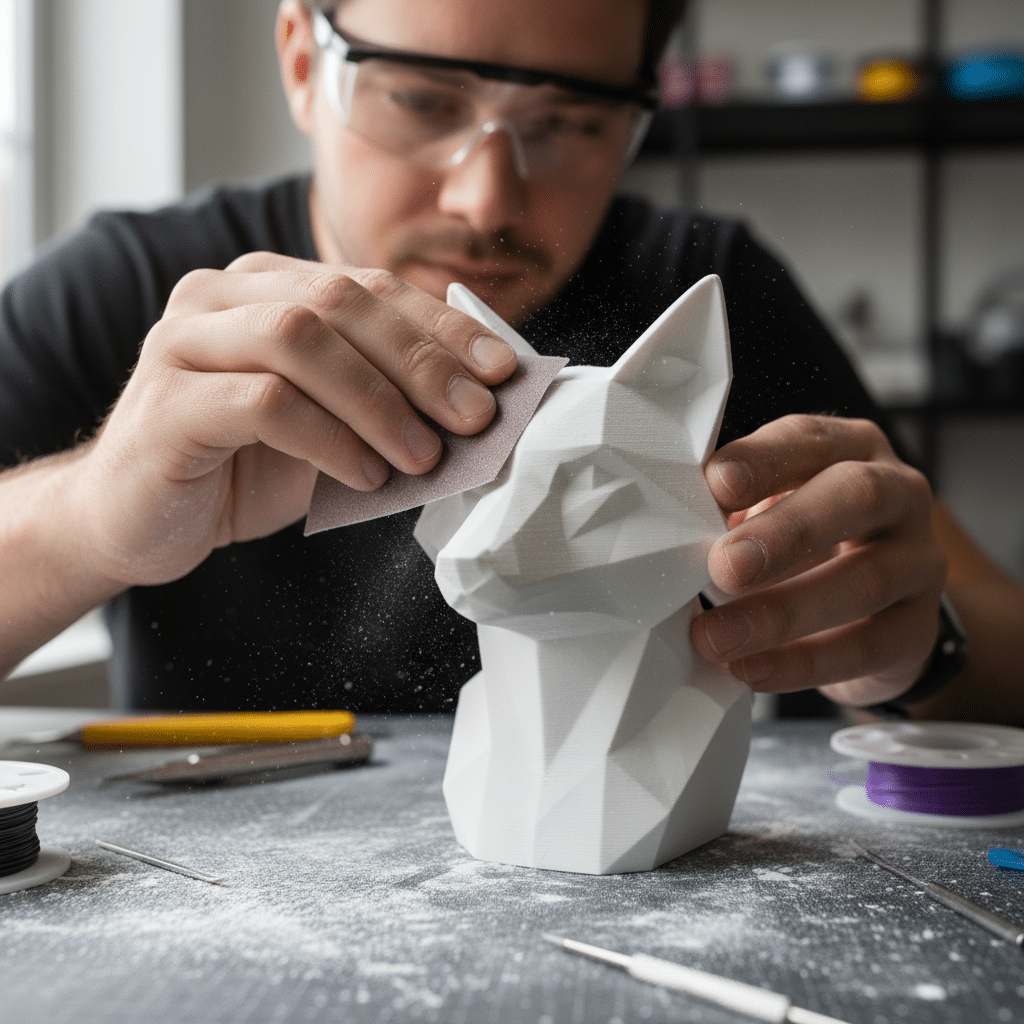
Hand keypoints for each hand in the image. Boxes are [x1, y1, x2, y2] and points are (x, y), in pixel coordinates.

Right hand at [72, 252, 516, 587]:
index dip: (443, 327)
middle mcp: (220, 297)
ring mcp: (184, 343)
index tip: (503, 371)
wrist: (137, 519)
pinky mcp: (167, 402)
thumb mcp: (327, 425)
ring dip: (379, 401)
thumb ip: (382, 400)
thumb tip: (476, 405)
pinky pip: (264, 402)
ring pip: (301, 339)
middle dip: (422, 362)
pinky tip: (365, 476)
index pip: (370, 288)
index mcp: (265, 288)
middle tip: (476, 417)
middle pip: (340, 303)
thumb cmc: (240, 468)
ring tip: (424, 456)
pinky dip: (329, 439)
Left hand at [690, 414, 946, 706]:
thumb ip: (733, 508)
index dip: (764, 459)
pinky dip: (803, 663)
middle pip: (856, 497)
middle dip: (787, 531)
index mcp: (852, 449)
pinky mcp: (918, 629)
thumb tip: (673, 527)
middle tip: (725, 566)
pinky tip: (753, 670)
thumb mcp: (772, 508)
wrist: (875, 611)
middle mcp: (898, 494)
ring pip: (864, 580)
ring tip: (717, 636)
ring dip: (781, 612)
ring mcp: (919, 561)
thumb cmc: (807, 542)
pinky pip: (866, 647)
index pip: (811, 440)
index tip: (716, 483)